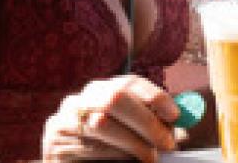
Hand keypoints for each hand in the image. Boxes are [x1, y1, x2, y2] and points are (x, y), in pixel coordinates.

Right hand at [42, 76, 181, 160]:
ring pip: (102, 124)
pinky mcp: (54, 144)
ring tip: (149, 158)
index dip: (153, 96)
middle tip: (167, 143)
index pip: (129, 83)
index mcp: (101, 90)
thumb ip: (152, 127)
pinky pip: (87, 147)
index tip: (174, 115)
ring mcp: (62, 121)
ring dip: (132, 143)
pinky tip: (124, 161)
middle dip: (146, 121)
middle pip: (114, 99)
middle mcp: (79, 100)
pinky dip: (112, 155)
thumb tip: (183, 128)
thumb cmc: (110, 152)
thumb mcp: (132, 135)